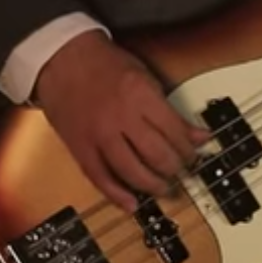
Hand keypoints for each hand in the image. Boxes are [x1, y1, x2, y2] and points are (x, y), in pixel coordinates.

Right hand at [34, 31, 207, 210]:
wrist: (62, 58)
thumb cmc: (106, 64)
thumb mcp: (146, 78)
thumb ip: (171, 111)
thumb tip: (199, 136)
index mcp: (140, 96)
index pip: (174, 132)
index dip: (189, 148)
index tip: (194, 154)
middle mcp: (120, 117)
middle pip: (156, 154)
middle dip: (175, 168)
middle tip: (182, 172)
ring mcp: (98, 135)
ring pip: (131, 170)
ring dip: (152, 185)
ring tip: (165, 189)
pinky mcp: (79, 147)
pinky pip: (99, 177)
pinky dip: (117, 194)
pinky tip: (132, 203)